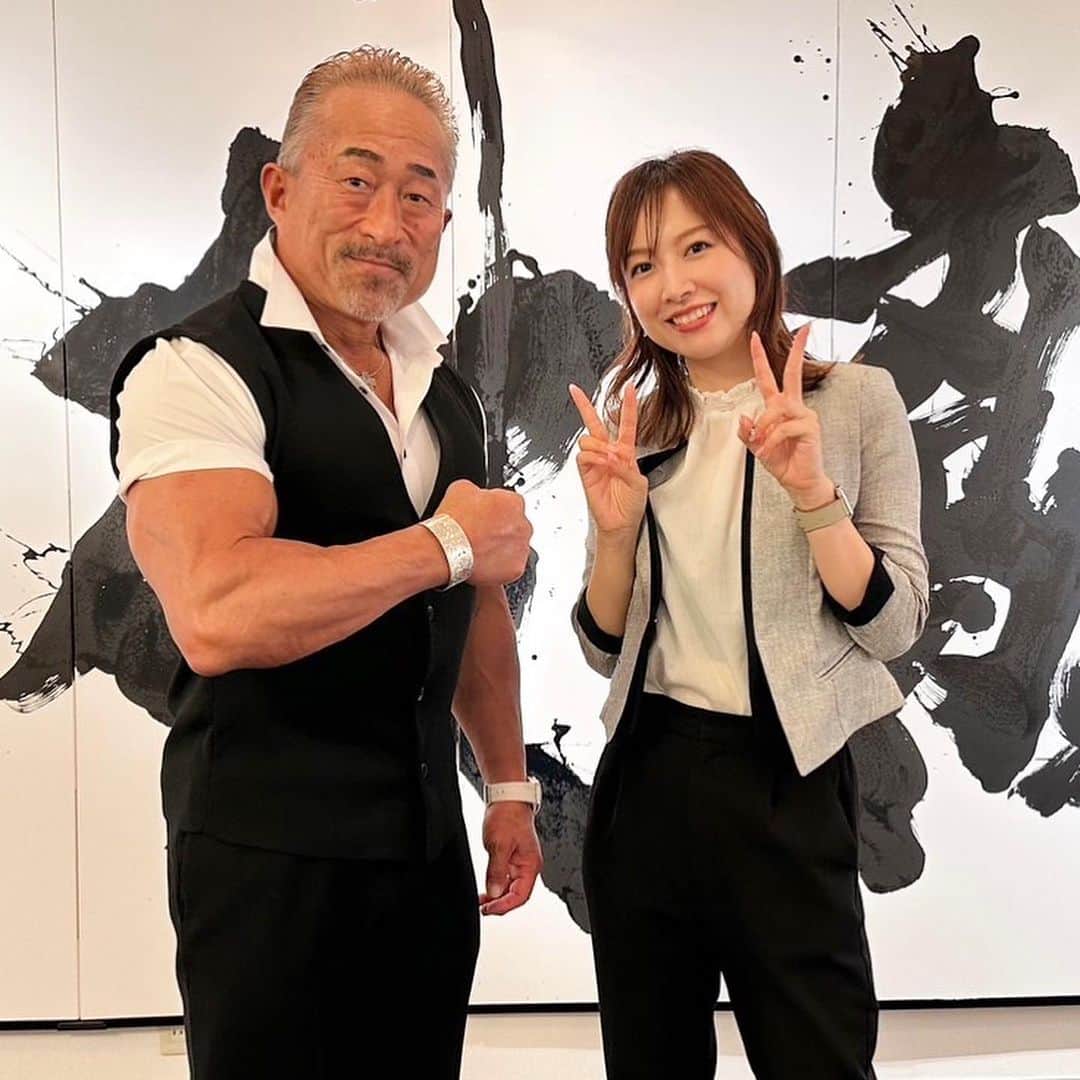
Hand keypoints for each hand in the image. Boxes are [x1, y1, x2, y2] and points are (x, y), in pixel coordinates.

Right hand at [434, 480, 532, 585]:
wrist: (446, 549)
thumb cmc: (454, 522)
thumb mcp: (461, 488)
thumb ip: (477, 490)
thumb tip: (476, 494)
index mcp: (514, 502)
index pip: (510, 504)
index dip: (494, 510)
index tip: (485, 516)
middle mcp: (523, 525)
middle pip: (515, 527)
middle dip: (501, 530)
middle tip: (481, 534)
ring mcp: (522, 549)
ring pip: (514, 548)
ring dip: (502, 549)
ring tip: (481, 550)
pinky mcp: (516, 569)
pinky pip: (510, 567)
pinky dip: (500, 567)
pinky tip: (484, 563)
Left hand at [479, 802, 542, 915]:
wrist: (506, 797)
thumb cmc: (508, 815)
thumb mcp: (499, 845)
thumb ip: (497, 871)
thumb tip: (495, 893)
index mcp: (531, 865)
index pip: (520, 896)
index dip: (504, 906)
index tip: (489, 909)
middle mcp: (528, 866)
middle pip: (516, 895)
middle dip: (500, 904)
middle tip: (483, 908)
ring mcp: (520, 862)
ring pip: (511, 888)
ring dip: (497, 896)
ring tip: (482, 901)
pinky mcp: (512, 857)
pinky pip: (506, 878)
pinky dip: (497, 886)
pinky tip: (487, 889)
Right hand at [569, 382, 647, 543]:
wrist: (620, 523)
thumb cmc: (631, 504)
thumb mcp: (638, 482)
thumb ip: (626, 466)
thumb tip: (611, 456)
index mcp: (626, 453)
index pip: (626, 424)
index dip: (628, 406)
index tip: (628, 388)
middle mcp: (608, 454)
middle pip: (595, 423)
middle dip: (584, 405)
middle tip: (575, 391)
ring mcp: (595, 462)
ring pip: (588, 439)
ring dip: (600, 447)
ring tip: (609, 461)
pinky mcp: (585, 472)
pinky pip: (583, 455)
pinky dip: (593, 457)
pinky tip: (601, 465)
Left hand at [739, 325, 831, 506]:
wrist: (799, 482)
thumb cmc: (782, 462)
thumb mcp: (757, 447)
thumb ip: (748, 433)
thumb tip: (744, 417)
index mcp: (780, 407)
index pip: (770, 377)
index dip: (762, 357)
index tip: (755, 337)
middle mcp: (794, 407)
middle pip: (794, 373)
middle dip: (797, 351)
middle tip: (803, 329)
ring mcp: (804, 415)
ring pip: (777, 408)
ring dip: (764, 427)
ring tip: (761, 446)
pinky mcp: (810, 428)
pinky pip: (783, 427)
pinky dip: (771, 441)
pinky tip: (768, 451)